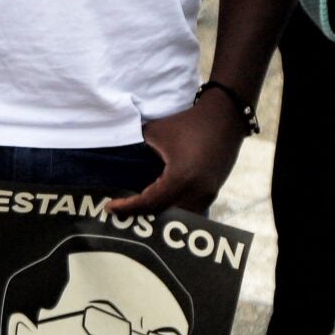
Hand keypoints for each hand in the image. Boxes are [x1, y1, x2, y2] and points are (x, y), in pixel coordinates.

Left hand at [107, 96, 246, 215]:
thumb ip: (136, 149)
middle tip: (121, 214)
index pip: (149, 202)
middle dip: (141, 216)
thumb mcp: (154, 132)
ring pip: (179, 218)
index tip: (110, 208)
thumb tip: (118, 160)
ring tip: (138, 214)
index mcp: (180, 178)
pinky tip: (159, 208)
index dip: (127, 207)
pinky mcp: (212, 193)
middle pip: (163, 215)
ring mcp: (207, 195)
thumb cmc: (187, 123)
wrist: (225, 116)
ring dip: (159, 218)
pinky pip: (191, 212)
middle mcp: (196, 192)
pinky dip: (174, 213)